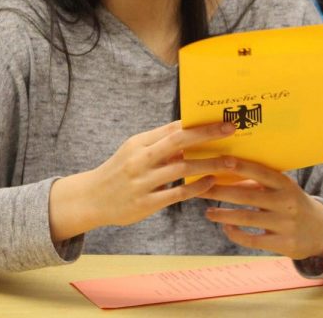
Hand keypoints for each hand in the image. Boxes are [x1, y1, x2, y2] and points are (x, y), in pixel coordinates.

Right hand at [48, 121, 236, 241]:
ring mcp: (143, 182)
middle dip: (207, 134)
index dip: (198, 123)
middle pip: (178, 142)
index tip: (221, 119)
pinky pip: (177, 194)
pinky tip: (212, 183)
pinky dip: (197, 188)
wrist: (91, 199)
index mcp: (139, 142)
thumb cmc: (120, 171)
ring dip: (209, 164)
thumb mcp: (134, 152)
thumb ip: (160, 144)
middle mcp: (140, 159)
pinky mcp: (146, 203)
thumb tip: (190, 133)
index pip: (172, 128)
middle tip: (231, 129)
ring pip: (182, 168)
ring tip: (230, 161)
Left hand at [198, 157, 322, 261]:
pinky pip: (252, 239)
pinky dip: (235, 234)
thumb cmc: (291, 202)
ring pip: (246, 218)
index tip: (220, 161)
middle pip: (247, 196)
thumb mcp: (282, 188)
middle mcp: (286, 202)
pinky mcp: (283, 243)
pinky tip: (225, 228)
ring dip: (223, 215)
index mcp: (285, 184)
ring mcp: (285, 224)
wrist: (320, 230)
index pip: (260, 172)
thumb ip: (259, 183)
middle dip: (220, 192)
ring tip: (207, 212)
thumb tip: (225, 173)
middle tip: (200, 188)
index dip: (240, 166)